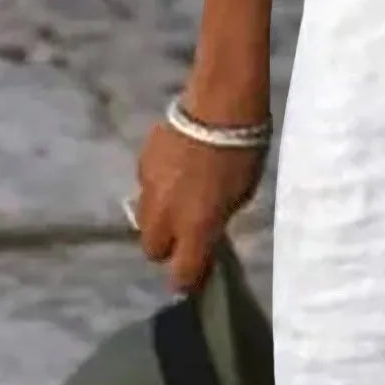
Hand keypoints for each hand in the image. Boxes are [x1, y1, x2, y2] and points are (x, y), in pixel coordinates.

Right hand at [133, 113, 266, 294]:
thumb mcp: (241, 195)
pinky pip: (146, 187)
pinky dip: (157, 187)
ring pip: (144, 220)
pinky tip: (176, 169)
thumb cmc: (243, 151)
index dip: (188, 280)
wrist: (220, 104)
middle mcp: (166, 215)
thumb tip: (206, 232)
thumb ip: (217, 221)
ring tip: (180, 198)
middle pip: (153, 250)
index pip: (181, 276)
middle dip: (168, 247)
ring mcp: (148, 188)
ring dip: (160, 218)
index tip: (196, 275)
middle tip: (187, 231)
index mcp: (196, 228)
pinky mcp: (141, 163)